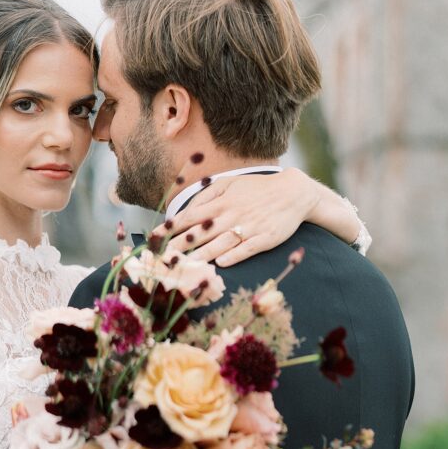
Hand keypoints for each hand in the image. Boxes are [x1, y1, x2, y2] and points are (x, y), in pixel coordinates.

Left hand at [152, 168, 317, 265]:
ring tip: (184, 265)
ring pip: (221, 244)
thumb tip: (186, 210)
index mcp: (221, 203)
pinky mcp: (265, 238)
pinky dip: (234, 256)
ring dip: (202, 255)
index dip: (171, 228)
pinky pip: (247, 249)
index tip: (154, 238)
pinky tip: (221, 264)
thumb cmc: (256, 189)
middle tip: (162, 257)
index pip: (190, 216)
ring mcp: (249, 227)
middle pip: (201, 233)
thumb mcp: (230, 183)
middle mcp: (232, 215)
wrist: (293, 193)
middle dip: (180, 245)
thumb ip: (206, 195)